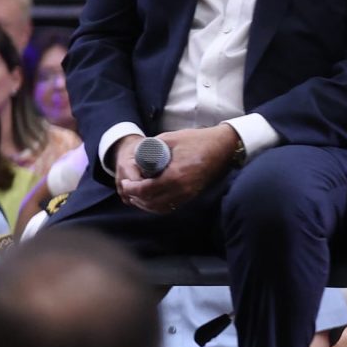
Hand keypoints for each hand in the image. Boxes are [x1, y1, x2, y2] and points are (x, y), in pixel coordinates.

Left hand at [114, 126, 235, 212]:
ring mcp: (188, 194)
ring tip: (135, 195)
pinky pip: (171, 206)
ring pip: (160, 208)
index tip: (124, 183)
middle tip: (127, 189)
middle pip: (151, 202)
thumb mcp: (169, 138)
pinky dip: (157, 206)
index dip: (131, 189)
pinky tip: (150, 199)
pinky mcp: (192, 195)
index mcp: (175, 176)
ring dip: (145, 204)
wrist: (222, 147)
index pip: (146, 190)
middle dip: (135, 197)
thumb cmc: (197, 140)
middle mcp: (182, 189)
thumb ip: (151, 146)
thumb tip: (136, 154)